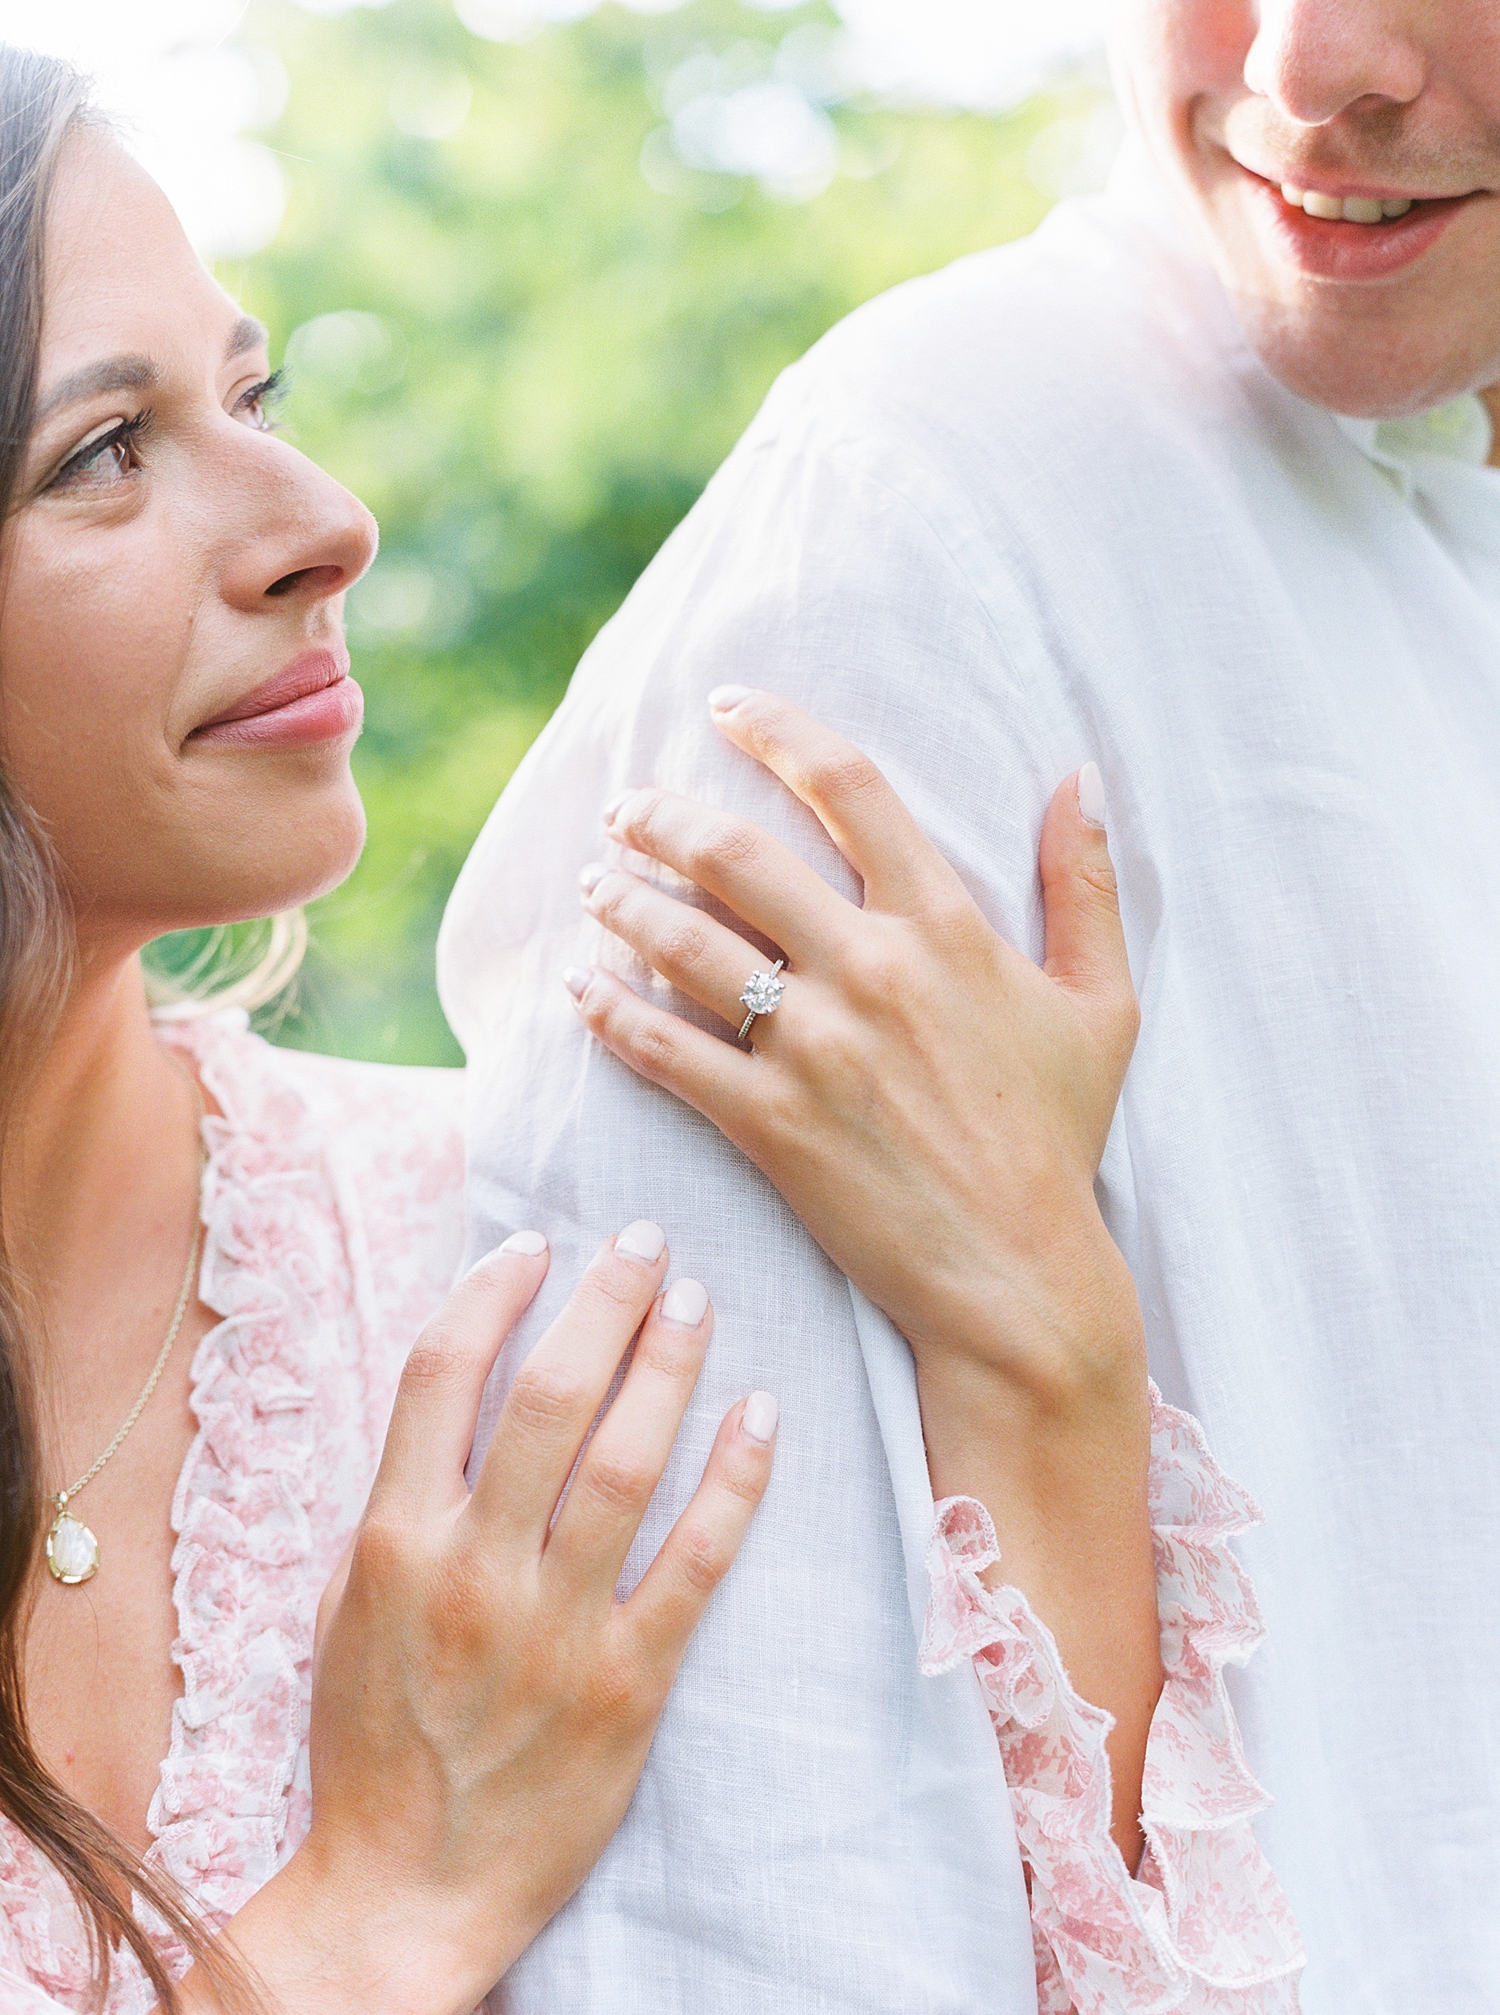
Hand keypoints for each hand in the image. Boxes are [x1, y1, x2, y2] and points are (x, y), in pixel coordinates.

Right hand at [180, 1226, 775, 2014]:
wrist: (406, 1889)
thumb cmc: (374, 1738)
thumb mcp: (349, 1604)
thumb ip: (401, 1498)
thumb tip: (461, 1389)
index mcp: (394, 1540)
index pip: (441, 1375)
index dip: (493, 1291)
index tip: (535, 1245)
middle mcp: (474, 1570)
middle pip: (547, 1397)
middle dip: (602, 1302)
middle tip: (645, 1242)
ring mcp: (556, 1627)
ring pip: (624, 1463)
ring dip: (667, 1368)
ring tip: (694, 1304)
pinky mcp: (628, 1683)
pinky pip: (694, 1562)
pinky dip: (733, 1482)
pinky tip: (758, 1416)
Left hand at [567, 690, 1158, 1863]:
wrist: (1017, 1275)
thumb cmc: (1058, 1138)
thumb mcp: (1102, 1006)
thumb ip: (1088, 886)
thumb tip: (1080, 780)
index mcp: (947, 927)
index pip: (848, 787)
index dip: (777, 729)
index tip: (725, 707)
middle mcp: (872, 970)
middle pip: (736, 854)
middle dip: (664, 815)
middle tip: (625, 804)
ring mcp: (814, 1048)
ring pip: (685, 943)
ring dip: (623, 901)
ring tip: (593, 883)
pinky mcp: (770, 1125)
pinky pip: (666, 1050)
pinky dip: (611, 1012)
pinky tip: (581, 988)